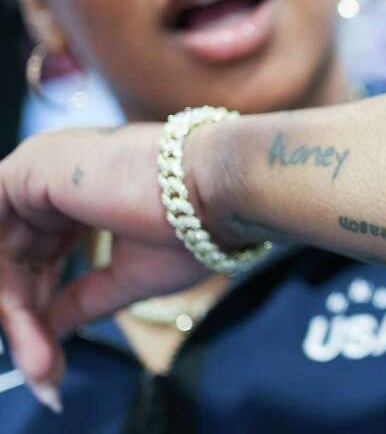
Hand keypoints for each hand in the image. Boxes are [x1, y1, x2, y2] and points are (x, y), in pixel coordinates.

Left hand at [0, 124, 215, 411]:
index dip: (38, 304)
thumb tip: (53, 329)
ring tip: (39, 352)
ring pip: (1, 246)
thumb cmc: (194, 226)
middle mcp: (57, 173)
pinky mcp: (30, 170)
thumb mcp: (130, 276)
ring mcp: (41, 167)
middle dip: (23, 312)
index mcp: (84, 190)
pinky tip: (19, 313)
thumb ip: (84, 299)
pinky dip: (2, 280)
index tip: (50, 353)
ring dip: (14, 304)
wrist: (218, 193)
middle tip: (43, 365)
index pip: (40, 252)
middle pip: (14, 253)